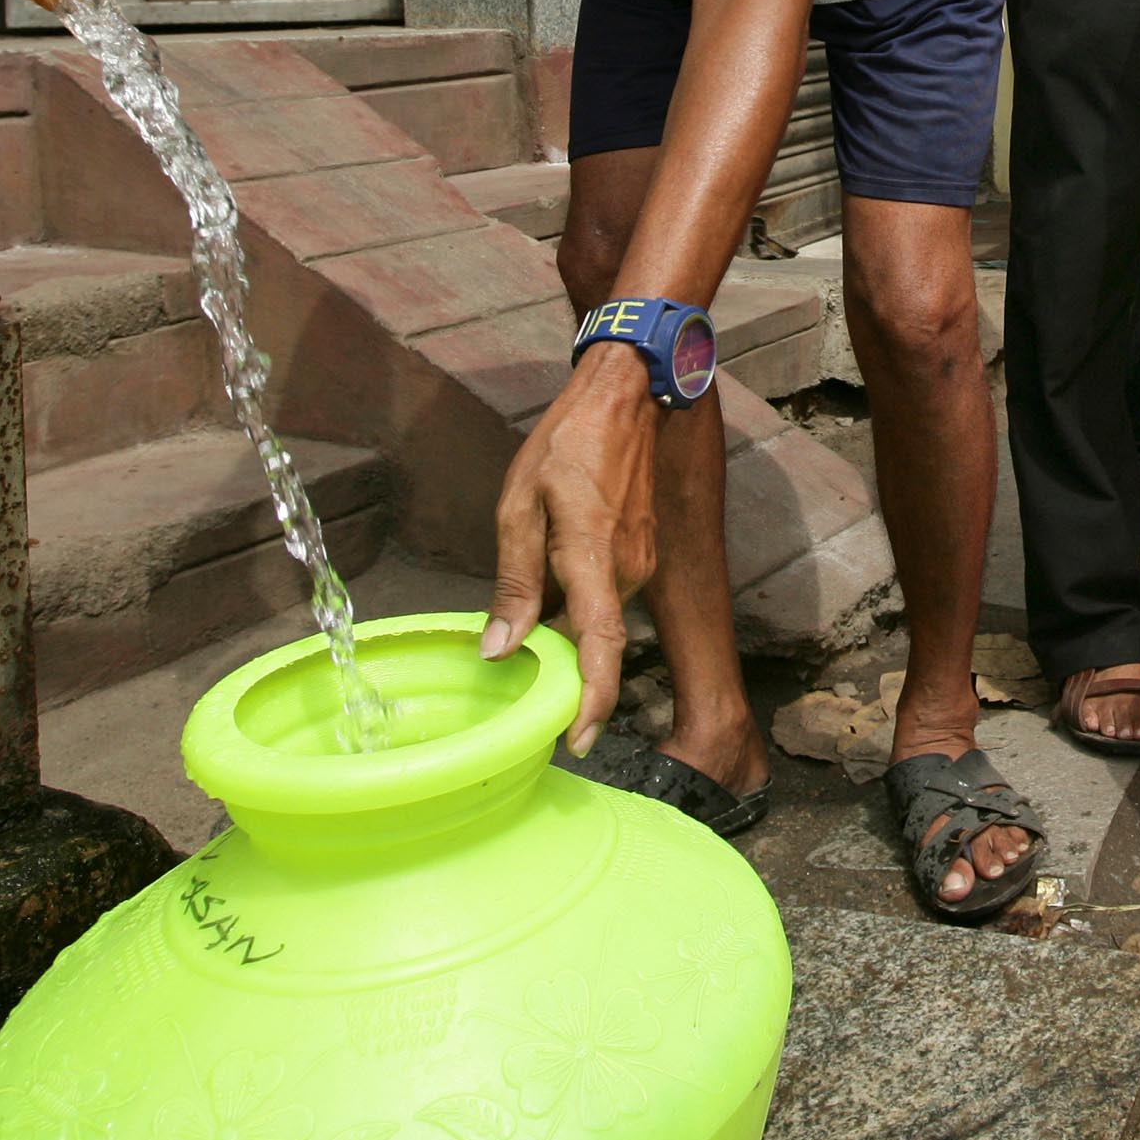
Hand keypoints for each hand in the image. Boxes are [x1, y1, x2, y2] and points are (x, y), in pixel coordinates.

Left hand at [482, 343, 658, 754]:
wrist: (627, 397)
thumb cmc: (568, 444)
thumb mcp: (520, 505)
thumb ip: (514, 582)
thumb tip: (498, 649)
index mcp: (591, 558)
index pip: (600, 648)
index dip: (592, 702)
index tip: (576, 743)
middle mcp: (626, 570)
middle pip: (593, 640)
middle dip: (559, 666)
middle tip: (515, 676)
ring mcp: (639, 563)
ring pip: (596, 617)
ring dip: (563, 626)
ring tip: (525, 609)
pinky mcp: (641, 554)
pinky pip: (603, 595)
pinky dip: (576, 602)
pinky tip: (549, 576)